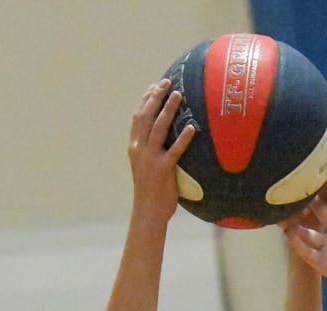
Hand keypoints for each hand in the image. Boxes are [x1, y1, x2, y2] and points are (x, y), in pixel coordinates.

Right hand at [128, 79, 194, 220]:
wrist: (148, 212)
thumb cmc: (152, 191)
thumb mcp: (147, 166)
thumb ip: (154, 151)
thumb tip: (169, 139)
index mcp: (134, 146)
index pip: (138, 117)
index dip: (145, 99)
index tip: (154, 85)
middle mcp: (139, 149)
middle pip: (146, 116)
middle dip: (156, 96)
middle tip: (168, 82)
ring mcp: (150, 158)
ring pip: (158, 127)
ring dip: (168, 109)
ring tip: (178, 95)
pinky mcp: (163, 169)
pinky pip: (174, 150)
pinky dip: (183, 138)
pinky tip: (192, 127)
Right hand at [283, 188, 326, 298]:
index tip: (326, 172)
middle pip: (322, 211)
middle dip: (312, 199)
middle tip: (300, 184)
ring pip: (309, 230)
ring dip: (298, 220)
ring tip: (285, 206)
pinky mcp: (322, 261)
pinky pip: (305, 249)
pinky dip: (295, 240)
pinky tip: (284, 229)